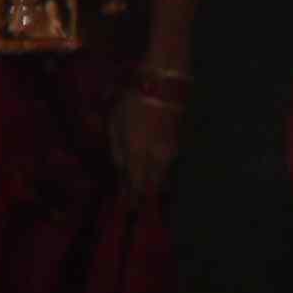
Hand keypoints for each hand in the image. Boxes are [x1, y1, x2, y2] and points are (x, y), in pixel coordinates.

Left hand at [113, 74, 188, 200]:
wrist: (163, 85)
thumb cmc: (132, 101)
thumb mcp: (115, 124)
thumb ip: (117, 150)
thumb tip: (121, 170)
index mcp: (138, 153)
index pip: (134, 183)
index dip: (130, 197)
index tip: (126, 208)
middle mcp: (157, 157)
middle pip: (151, 185)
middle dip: (143, 195)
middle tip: (136, 206)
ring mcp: (170, 151)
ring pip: (161, 176)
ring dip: (152, 185)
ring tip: (144, 191)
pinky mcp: (177, 144)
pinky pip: (166, 165)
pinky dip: (159, 171)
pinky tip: (153, 172)